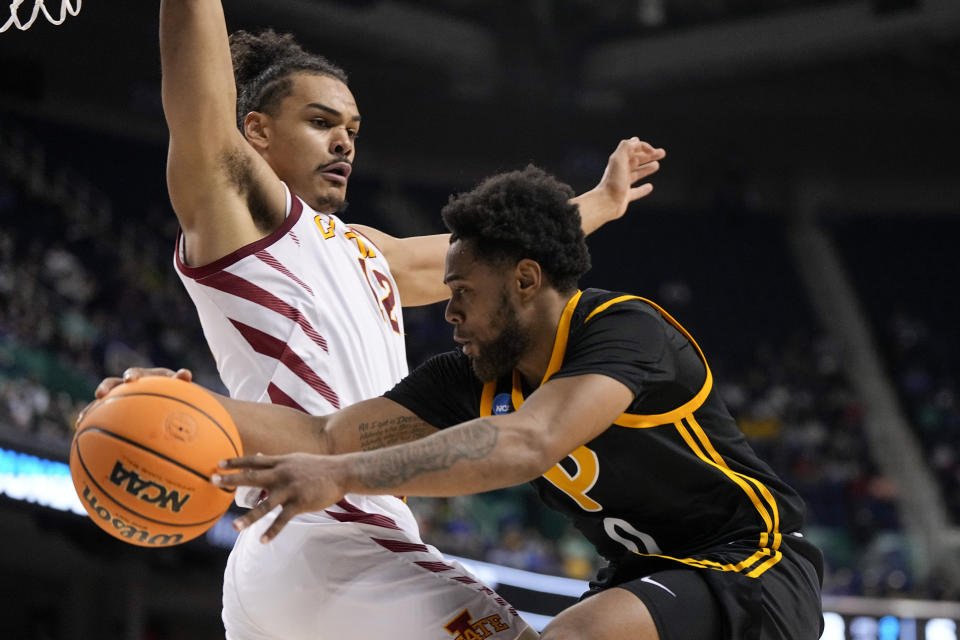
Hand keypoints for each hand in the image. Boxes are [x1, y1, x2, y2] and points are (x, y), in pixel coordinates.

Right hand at [79, 367, 193, 426]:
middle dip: (106, 387)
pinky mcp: (115, 408)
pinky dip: (92, 420)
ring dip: (92, 408)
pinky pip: (101, 414)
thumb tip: (186, 374)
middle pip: (114, 382)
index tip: (130, 379)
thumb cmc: (178, 393)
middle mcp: (130, 384)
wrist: (171, 398)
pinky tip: (80, 429)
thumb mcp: (182, 390)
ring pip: (103, 400)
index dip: (133, 375)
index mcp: (147, 377)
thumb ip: (181, 382)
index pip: (137, 373)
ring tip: (82, 420)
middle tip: (100, 394)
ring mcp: (121, 395)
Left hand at [211, 453, 349, 541]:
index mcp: (281, 463)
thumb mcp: (295, 459)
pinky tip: (262, 540)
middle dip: (231, 480)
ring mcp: (290, 490)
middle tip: (213, 480)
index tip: (218, 463)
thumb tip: (257, 457)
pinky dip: (272, 531)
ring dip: (248, 517)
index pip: (253, 461)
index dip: (235, 462)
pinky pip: (282, 520)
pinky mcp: (300, 503)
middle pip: (252, 477)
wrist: (342, 472)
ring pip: (265, 505)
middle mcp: (282, 474)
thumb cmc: (318, 467)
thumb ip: (276, 461)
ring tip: (233, 526)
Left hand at [592, 137, 665, 221]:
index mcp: (619, 161)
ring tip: (656, 165)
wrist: (605, 203)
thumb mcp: (618, 159)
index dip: (644, 147)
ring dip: (647, 168)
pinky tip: (650, 187)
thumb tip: (636, 140)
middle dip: (649, 155)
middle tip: (662, 153)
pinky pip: (636, 192)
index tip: (654, 152)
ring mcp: (623, 184)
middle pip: (636, 160)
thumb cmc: (613, 182)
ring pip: (636, 173)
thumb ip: (626, 147)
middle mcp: (620, 171)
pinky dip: (643, 189)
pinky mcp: (625, 197)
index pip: (633, 148)